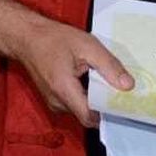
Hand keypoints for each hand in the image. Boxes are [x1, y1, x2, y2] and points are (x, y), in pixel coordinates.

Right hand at [6, 14, 132, 128]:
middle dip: (105, 105)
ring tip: (107, 82)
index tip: (124, 104)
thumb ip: (109, 66)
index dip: (109, 113)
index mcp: (64, 90)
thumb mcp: (87, 45)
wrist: (27, 38)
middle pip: (88, 114)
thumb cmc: (54, 39)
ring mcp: (54, 103)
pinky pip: (75, 104)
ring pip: (82, 110)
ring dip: (95, 99)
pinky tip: (92, 81)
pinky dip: (86, 96)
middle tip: (121, 91)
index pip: (90, 118)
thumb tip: (128, 86)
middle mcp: (57, 103)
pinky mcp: (54, 99)